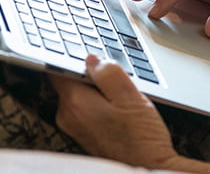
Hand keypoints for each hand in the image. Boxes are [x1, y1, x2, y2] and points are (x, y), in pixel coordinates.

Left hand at [50, 54, 178, 168]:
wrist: (151, 173)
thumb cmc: (143, 141)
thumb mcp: (131, 97)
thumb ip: (109, 73)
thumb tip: (92, 58)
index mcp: (75, 102)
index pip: (58, 67)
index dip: (71, 55)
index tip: (84, 48)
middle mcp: (68, 116)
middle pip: (69, 79)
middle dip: (88, 72)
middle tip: (113, 74)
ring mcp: (74, 127)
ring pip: (78, 93)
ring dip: (95, 88)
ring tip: (120, 95)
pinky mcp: (84, 135)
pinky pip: (85, 108)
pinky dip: (98, 102)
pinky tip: (118, 108)